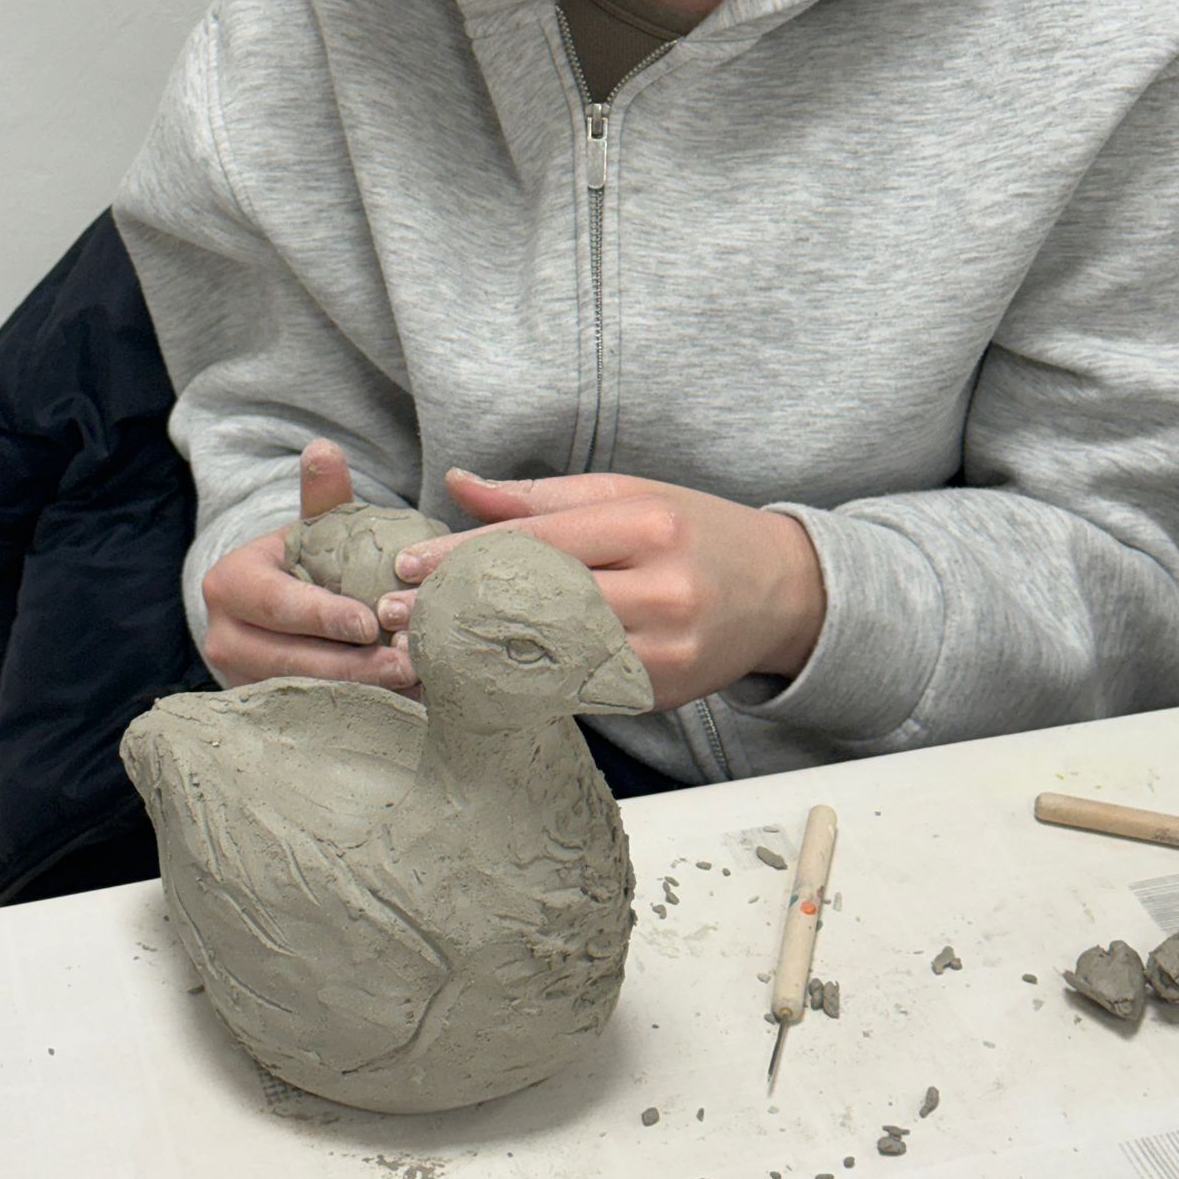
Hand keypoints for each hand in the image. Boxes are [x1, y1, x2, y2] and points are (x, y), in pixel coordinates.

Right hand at [200, 438, 420, 695]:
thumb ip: (322, 495)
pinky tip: (402, 701)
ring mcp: (240, 679)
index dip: (324, 615)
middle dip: (352, 664)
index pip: (279, 604)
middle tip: (406, 661)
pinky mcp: (264, 708)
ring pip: (303, 693)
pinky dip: (359, 708)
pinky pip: (313, 713)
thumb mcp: (313, 527)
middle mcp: (224, 637)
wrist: (276, 606)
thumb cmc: (304, 560)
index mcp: (229, 584)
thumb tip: (324, 449)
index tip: (370, 620)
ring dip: (360, 691)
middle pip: (291, 659)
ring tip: (411, 681)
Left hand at [374, 467, 824, 713]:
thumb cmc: (694, 532)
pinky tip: (473, 681)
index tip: (407, 566)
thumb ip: (538, 498)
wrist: (782, 590)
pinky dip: (521, 686)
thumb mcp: (625, 493)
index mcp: (649, 526)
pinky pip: (578, 692)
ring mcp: (666, 652)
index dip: (466, 556)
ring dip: (478, 657)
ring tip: (418, 651)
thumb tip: (459, 484)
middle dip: (459, 611)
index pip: (539, 543)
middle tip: (396, 617)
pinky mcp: (663, 694)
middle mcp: (663, 591)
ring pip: (552, 658)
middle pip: (539, 604)